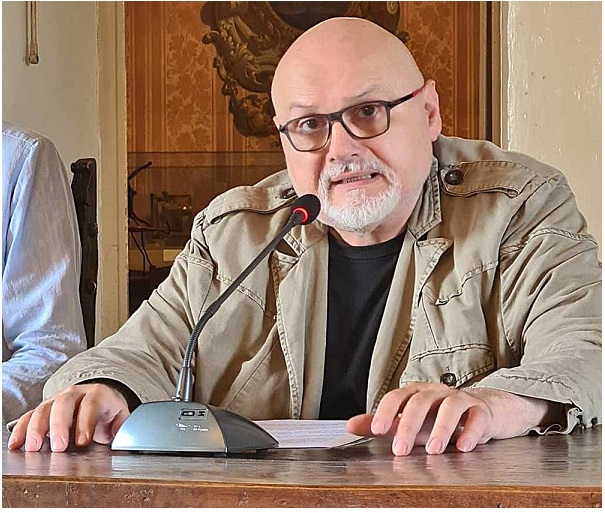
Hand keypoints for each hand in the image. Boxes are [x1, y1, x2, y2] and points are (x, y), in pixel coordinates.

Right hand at [7, 383, 129, 451]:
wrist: (97, 400)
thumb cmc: (107, 412)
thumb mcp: (120, 416)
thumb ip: (122, 426)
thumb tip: (121, 436)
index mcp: (97, 394)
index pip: (90, 405)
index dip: (85, 422)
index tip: (82, 442)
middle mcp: (75, 393)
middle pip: (64, 404)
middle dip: (59, 425)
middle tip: (58, 447)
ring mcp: (57, 400)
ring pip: (43, 409)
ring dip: (36, 428)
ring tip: (34, 447)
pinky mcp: (44, 410)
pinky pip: (29, 416)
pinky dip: (21, 429)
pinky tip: (17, 444)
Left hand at [346, 383, 495, 455]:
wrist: (479, 413)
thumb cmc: (438, 419)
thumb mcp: (409, 422)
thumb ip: (382, 424)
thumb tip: (350, 426)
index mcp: (415, 393)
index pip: (397, 397)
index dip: (386, 412)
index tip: (376, 429)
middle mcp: (436, 393)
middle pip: (421, 402)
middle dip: (409, 425)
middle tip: (401, 449)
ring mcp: (460, 399)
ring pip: (450, 406)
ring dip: (441, 428)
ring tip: (434, 450)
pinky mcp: (481, 412)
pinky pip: (477, 418)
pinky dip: (470, 432)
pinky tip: (464, 446)